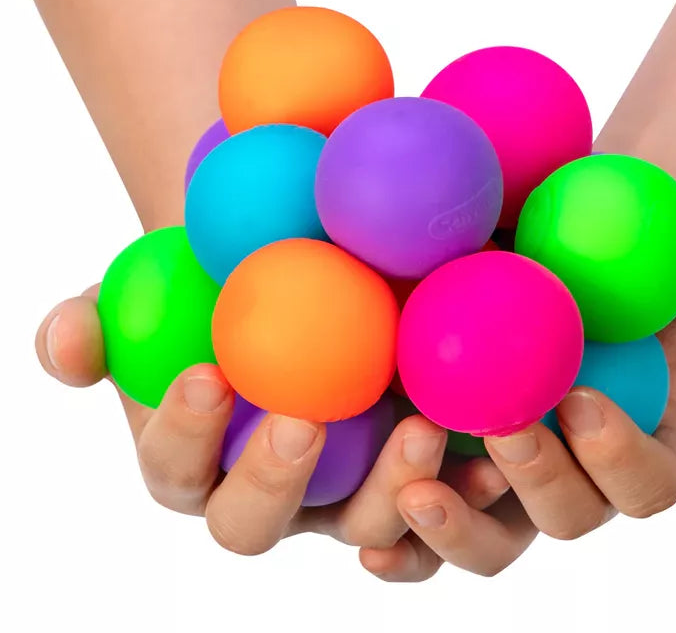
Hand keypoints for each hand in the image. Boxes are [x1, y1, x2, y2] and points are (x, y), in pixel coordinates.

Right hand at [34, 286, 507, 556]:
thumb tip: (67, 346)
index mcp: (200, 461)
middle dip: (274, 481)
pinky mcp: (417, 478)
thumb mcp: (155, 284)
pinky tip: (491, 451)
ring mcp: (347, 492)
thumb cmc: (220, 280)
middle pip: (258, 524)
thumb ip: (100, 318)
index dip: (182, 436)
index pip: (176, 473)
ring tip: (420, 429)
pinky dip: (466, 489)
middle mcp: (273, 492)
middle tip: (302, 419)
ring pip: (363, 527)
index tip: (207, 372)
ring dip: (390, 495)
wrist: (305, 265)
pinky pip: (442, 509)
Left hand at [358, 226, 675, 579]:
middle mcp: (573, 480)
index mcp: (640, 451)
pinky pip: (419, 528)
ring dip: (456, 527)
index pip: (646, 483)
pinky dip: (396, 538)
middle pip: (564, 517)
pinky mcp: (442, 472)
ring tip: (418, 492)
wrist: (548, 268)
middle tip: (505, 432)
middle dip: (538, 484)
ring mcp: (504, 485)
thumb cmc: (617, 273)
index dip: (620, 459)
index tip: (582, 401)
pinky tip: (366, 535)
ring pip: (487, 540)